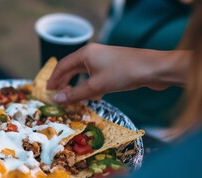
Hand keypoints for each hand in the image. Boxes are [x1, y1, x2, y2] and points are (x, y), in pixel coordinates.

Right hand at [47, 43, 188, 103]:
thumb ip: (74, 94)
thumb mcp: (96, 86)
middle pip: (72, 69)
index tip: (47, 91)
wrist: (154, 68)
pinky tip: (93, 97)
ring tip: (71, 98)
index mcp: (85, 54)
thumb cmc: (123, 73)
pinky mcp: (113, 67)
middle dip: (64, 82)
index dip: (53, 79)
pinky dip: (90, 86)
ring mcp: (104, 60)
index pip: (62, 66)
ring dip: (77, 86)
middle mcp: (92, 54)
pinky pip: (95, 76)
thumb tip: (55, 99)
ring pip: (84, 74)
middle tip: (56, 95)